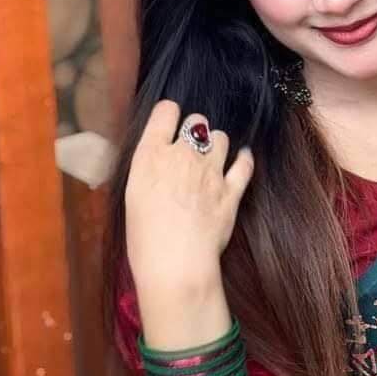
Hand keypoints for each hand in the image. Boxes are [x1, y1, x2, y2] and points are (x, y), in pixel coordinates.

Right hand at [125, 100, 254, 293]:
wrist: (175, 264)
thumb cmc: (143, 238)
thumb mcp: (132, 195)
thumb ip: (148, 170)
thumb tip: (157, 163)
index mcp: (151, 155)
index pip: (165, 111)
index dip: (169, 114)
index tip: (169, 122)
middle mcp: (183, 155)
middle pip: (197, 121)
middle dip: (194, 130)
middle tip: (190, 148)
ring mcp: (211, 172)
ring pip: (221, 138)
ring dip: (217, 144)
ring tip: (212, 157)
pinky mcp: (232, 191)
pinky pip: (244, 164)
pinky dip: (244, 159)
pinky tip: (243, 158)